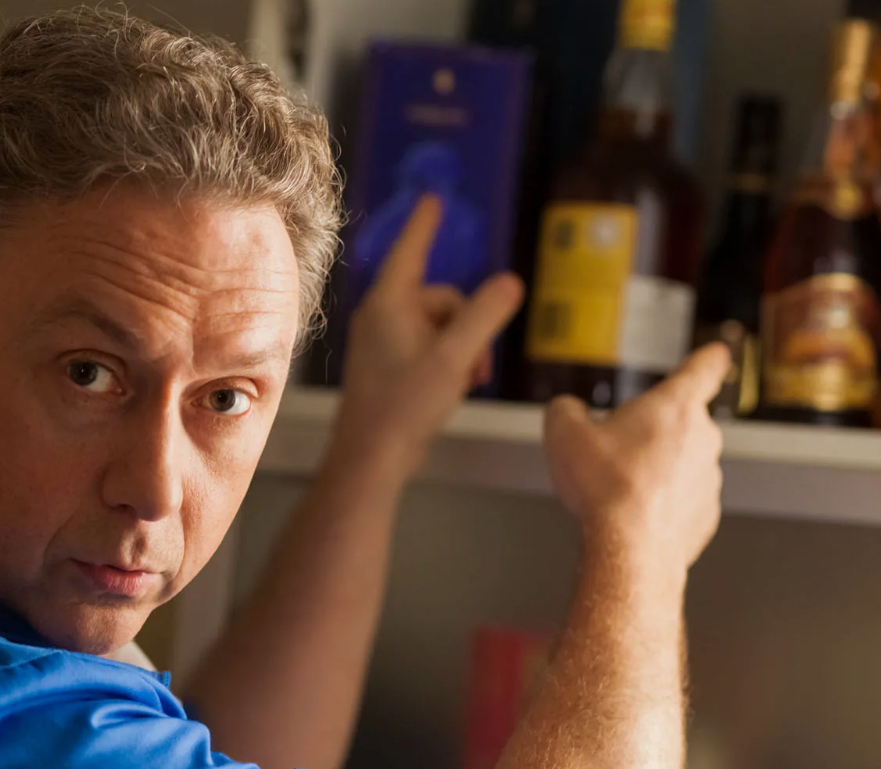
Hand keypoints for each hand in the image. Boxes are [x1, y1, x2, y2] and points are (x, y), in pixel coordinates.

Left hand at [336, 195, 524, 473]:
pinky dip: (447, 362)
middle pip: (441, 299)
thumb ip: (484, 316)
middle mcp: (381, 317)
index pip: (411, 251)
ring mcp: (381, 343)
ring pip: (438, 328)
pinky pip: (427, 348)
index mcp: (389, 304)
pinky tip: (454, 390)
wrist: (370, 458)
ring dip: (462, 349)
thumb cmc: (405, 405)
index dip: (425, 225)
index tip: (432, 198)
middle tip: (476, 367)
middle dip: (469, 327)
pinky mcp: (386, 367)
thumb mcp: (455, 357)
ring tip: (467, 382)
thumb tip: (509, 281)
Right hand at [543, 344, 730, 577]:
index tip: (716, 354)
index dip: (707, 359)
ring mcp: (708, 480)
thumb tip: (566, 409)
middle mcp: (702, 439)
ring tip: (617, 489)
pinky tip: (631, 515)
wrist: (629, 548)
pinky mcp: (705, 516)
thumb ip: (566, 410)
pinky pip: (680, 502)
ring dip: (654, 471)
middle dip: (652, 432)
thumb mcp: (564, 433)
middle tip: (616, 450)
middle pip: (681, 423)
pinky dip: (659, 505)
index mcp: (674, 406)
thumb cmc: (606, 488)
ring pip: (680, 465)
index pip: (702, 369)